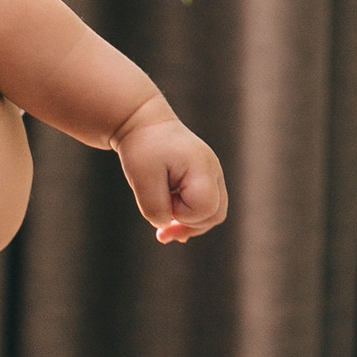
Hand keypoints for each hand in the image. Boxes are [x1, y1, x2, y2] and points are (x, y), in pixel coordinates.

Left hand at [114, 115, 227, 242]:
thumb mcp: (141, 179)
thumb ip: (155, 208)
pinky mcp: (203, 180)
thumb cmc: (142, 147)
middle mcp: (213, 172)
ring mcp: (211, 175)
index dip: (182, 214)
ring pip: (212, 214)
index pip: (204, 208)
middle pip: (215, 215)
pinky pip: (204, 207)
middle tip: (161, 231)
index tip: (162, 199)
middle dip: (189, 226)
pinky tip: (170, 226)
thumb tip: (166, 226)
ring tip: (163, 233)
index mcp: (202, 168)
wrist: (142, 123)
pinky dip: (188, 218)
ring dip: (188, 225)